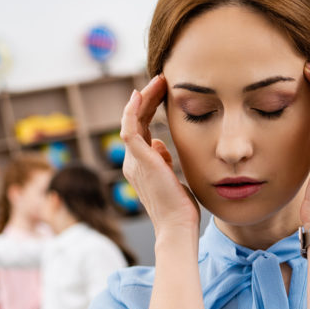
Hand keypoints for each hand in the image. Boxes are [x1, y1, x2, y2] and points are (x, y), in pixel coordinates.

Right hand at [120, 74, 199, 237]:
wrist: (177, 227)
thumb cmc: (179, 209)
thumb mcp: (173, 179)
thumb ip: (163, 161)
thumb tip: (160, 144)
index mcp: (141, 165)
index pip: (143, 130)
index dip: (151, 110)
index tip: (164, 94)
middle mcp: (133, 161)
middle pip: (137, 121)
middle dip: (148, 99)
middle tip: (162, 80)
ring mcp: (133, 161)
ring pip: (133, 121)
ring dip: (144, 99)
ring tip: (158, 81)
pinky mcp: (139, 161)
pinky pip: (130, 129)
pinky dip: (133, 110)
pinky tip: (140, 94)